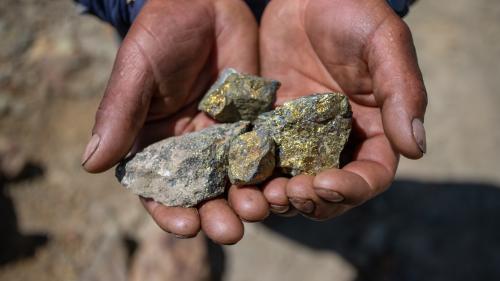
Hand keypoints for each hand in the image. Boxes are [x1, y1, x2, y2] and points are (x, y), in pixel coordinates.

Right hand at [81, 0, 268, 243]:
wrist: (204, 2)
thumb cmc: (160, 33)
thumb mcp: (136, 72)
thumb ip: (118, 115)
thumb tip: (90, 165)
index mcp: (155, 143)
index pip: (159, 189)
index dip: (168, 211)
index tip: (185, 226)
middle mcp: (190, 148)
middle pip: (201, 194)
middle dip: (214, 215)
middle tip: (230, 231)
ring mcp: (223, 138)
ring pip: (234, 180)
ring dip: (245, 200)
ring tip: (257, 211)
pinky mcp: (252, 124)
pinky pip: (262, 153)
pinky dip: (269, 172)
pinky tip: (279, 184)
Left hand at [259, 0, 426, 218]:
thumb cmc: (354, 13)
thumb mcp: (384, 45)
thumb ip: (402, 93)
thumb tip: (416, 148)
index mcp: (373, 130)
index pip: (369, 176)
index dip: (350, 189)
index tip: (325, 184)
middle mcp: (337, 141)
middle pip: (329, 191)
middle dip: (310, 200)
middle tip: (288, 194)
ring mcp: (301, 137)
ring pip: (293, 182)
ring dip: (279, 196)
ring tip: (262, 194)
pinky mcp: (271, 126)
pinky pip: (263, 158)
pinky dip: (254, 174)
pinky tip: (241, 175)